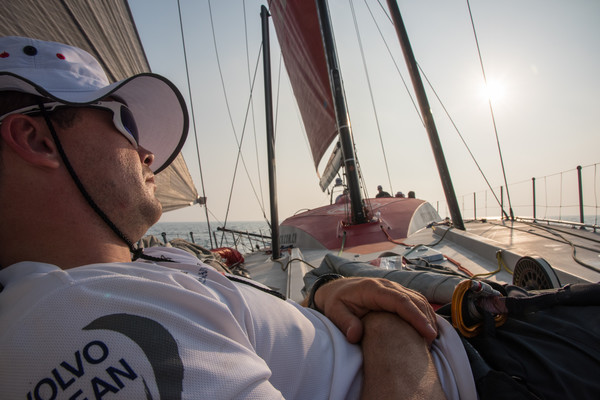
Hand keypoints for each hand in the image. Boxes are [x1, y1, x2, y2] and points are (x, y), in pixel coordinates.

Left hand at [313, 277, 437, 344]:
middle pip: (413, 299)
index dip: (415, 316)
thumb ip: (345, 323)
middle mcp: (386, 285)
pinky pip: (415, 300)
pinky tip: (427, 329)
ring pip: (417, 298)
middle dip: (426, 319)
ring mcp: (392, 287)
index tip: (427, 333)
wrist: (335, 291)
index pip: (400, 301)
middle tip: (432, 341)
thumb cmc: (336, 303)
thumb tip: (354, 336)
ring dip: (428, 316)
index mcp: (373, 289)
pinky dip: (424, 313)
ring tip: (432, 338)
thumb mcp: (334, 312)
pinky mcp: (396, 293)